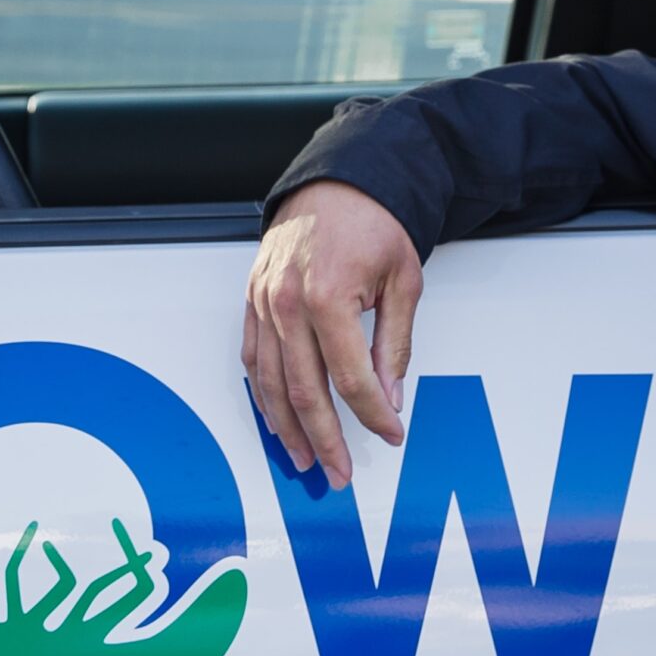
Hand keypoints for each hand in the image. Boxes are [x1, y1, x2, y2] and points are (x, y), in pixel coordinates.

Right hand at [243, 182, 423, 488]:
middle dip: (326, 439)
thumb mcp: (404, 282)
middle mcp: (287, 302)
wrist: (339, 182)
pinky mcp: (252, 300)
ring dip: (288, 428)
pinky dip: (264, 395)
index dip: (372, 414)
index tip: (390, 435)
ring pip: (270, 383)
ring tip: (305, 460)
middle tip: (340, 473)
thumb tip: (389, 399)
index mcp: (329, 296)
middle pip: (304, 390)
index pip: (350, 377)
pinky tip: (278, 420)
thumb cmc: (374, 226)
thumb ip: (394, 345)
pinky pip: (253, 358)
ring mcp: (263, 302)